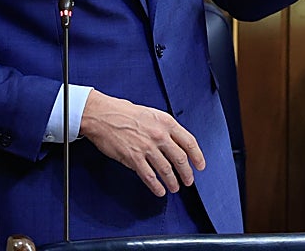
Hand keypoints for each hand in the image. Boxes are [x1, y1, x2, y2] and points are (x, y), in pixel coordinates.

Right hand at [79, 90, 204, 196]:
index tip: (200, 165)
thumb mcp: (152, 114)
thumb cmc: (124, 112)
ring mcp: (147, 147)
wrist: (103, 115)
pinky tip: (159, 191)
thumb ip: (164, 128)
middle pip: (180, 158)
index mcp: (166, 122)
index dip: (197, 156)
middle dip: (187, 173)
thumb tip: (174, 143)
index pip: (189, 142)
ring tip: (175, 188)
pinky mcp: (134, 158)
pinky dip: (156, 186)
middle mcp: (159, 135)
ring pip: (166, 169)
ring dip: (172, 181)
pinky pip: (149, 176)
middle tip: (189, 181)